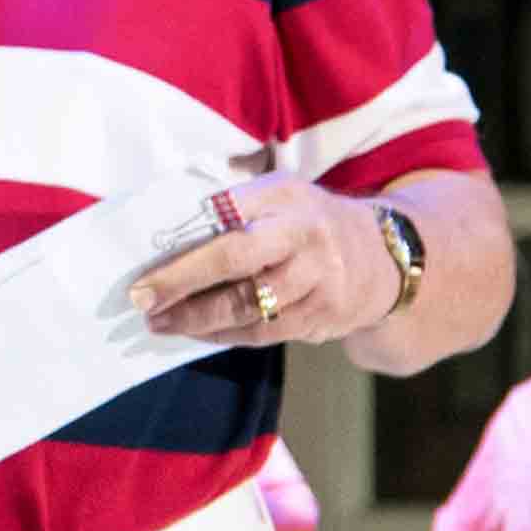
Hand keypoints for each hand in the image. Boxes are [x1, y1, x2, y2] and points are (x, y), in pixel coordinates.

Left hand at [131, 165, 401, 348]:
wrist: (389, 257)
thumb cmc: (310, 223)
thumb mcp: (281, 196)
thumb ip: (234, 207)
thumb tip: (166, 232)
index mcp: (285, 194)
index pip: (227, 210)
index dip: (187, 235)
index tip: (144, 258)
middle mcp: (304, 232)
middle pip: (235, 257)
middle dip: (181, 280)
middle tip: (141, 298)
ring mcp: (318, 276)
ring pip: (247, 304)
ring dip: (196, 318)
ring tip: (159, 322)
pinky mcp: (324, 314)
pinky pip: (264, 331)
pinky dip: (224, 335)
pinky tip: (196, 333)